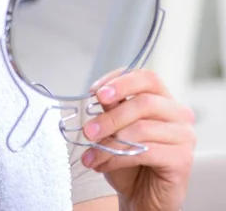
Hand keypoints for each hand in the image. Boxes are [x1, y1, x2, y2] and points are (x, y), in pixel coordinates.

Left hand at [81, 69, 195, 210]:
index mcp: (162, 98)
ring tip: (90, 154)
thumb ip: (111, 109)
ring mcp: (184, 136)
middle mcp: (178, 113)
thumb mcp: (115, 128)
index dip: (119, 81)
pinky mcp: (182, 159)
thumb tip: (98, 94)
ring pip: (142, 129)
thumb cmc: (128, 158)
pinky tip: (103, 164)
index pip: (146, 77)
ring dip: (109, 142)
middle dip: (110, 117)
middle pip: (143, 102)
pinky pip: (146, 153)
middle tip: (88, 131)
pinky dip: (118, 158)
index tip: (95, 93)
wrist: (140, 195)